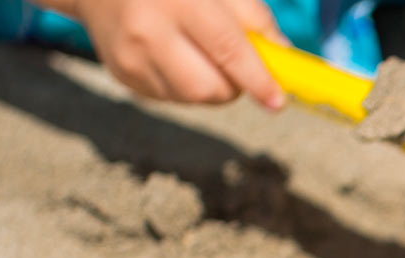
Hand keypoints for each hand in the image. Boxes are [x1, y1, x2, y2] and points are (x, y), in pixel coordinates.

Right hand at [57, 0, 286, 107]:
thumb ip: (250, 14)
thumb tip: (281, 52)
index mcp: (178, 2)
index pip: (228, 51)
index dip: (258, 80)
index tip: (277, 101)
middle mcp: (150, 33)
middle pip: (210, 88)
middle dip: (234, 86)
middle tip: (237, 67)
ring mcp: (132, 59)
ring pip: (192, 98)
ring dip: (210, 86)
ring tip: (200, 53)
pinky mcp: (123, 75)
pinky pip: (171, 97)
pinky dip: (185, 85)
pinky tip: (174, 55)